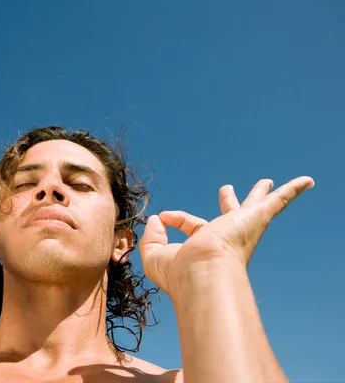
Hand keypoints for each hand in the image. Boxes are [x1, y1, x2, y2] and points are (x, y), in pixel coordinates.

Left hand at [139, 176, 313, 297]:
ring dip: (261, 194)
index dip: (176, 219)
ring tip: (267, 182)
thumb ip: (151, 238)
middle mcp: (225, 238)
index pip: (191, 226)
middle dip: (227, 202)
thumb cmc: (179, 273)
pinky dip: (293, 191)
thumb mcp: (154, 255)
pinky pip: (279, 202)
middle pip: (229, 215)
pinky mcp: (256, 220)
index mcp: (205, 246)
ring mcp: (242, 228)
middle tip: (227, 189)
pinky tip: (306, 181)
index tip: (163, 216)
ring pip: (255, 206)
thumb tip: (156, 220)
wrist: (203, 275)